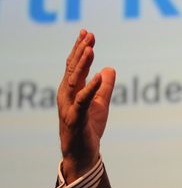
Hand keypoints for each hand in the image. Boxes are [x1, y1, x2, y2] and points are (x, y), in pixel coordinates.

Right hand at [57, 30, 115, 182]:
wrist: (83, 154)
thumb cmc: (89, 128)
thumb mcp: (101, 104)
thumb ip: (104, 87)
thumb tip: (109, 68)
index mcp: (71, 90)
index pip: (74, 65)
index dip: (80, 48)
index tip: (87, 33)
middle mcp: (67, 95)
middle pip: (73, 69)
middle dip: (80, 51)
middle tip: (89, 34)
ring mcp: (69, 106)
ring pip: (74, 81)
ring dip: (82, 64)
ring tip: (90, 49)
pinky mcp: (76, 118)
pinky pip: (83, 101)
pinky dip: (90, 88)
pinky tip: (98, 76)